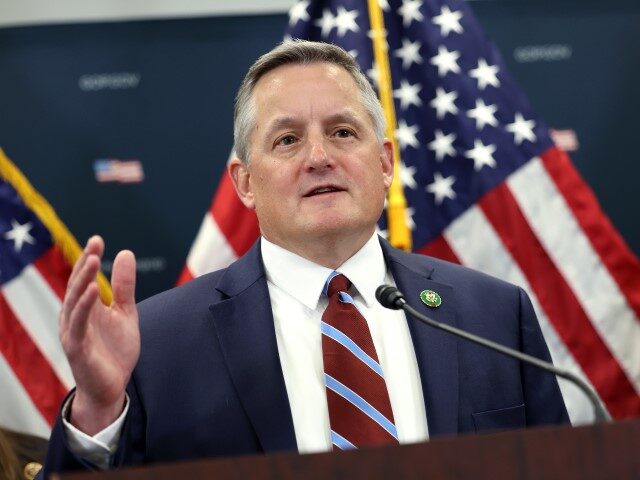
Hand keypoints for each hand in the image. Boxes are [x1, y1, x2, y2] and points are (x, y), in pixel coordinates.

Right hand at [59, 236, 139, 434]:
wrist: (112, 387)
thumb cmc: (114, 350)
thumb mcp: (125, 313)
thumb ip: (124, 286)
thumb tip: (126, 252)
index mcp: (86, 308)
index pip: (85, 278)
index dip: (89, 258)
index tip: (97, 239)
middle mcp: (75, 317)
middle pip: (77, 285)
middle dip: (85, 264)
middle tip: (95, 244)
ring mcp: (74, 332)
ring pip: (74, 301)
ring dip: (83, 280)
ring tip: (93, 260)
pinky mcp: (77, 348)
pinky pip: (78, 324)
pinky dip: (84, 306)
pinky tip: (93, 290)